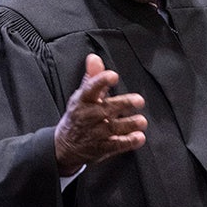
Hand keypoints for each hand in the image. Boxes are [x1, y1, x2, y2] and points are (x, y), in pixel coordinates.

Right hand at [54, 54, 146, 175]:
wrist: (64, 146)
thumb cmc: (78, 115)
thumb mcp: (82, 96)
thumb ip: (92, 77)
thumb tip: (94, 58)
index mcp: (82, 100)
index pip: (90, 88)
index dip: (101, 81)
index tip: (113, 76)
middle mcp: (87, 117)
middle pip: (105, 109)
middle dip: (123, 104)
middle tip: (139, 100)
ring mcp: (94, 134)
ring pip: (112, 128)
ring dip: (128, 125)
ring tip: (142, 121)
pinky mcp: (100, 148)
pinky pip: (115, 146)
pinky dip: (128, 142)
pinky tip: (139, 137)